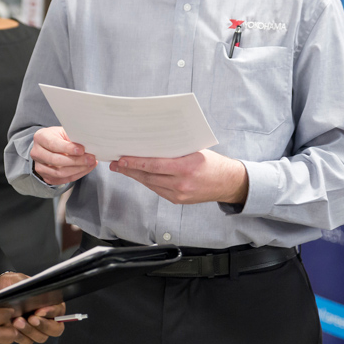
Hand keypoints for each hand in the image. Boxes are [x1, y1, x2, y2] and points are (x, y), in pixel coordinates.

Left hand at [0, 273, 66, 343]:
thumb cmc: (11, 285)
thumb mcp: (20, 281)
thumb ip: (30, 286)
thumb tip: (37, 291)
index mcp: (52, 303)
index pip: (59, 311)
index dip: (51, 312)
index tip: (40, 310)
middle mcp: (47, 318)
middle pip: (55, 329)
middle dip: (43, 325)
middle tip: (31, 318)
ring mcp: (37, 329)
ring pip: (41, 337)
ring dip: (30, 331)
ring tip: (17, 321)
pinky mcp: (26, 336)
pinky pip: (27, 341)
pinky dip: (21, 337)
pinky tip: (13, 328)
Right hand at [30, 126, 96, 185]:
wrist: (49, 146)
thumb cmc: (58, 137)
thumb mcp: (64, 131)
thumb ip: (72, 137)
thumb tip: (87, 143)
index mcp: (40, 137)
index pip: (53, 144)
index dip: (68, 148)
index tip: (82, 150)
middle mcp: (37, 153)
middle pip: (56, 160)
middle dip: (76, 161)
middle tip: (91, 158)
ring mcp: (39, 167)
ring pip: (59, 173)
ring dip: (78, 169)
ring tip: (90, 164)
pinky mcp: (46, 177)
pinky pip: (62, 180)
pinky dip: (76, 175)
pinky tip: (85, 169)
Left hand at [109, 149, 248, 204]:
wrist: (227, 183)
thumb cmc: (212, 163)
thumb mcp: (195, 150)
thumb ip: (174, 149)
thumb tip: (150, 143)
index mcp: (187, 167)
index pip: (154, 165)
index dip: (135, 162)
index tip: (121, 158)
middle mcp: (182, 183)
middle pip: (148, 175)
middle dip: (129, 169)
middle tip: (115, 163)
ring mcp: (179, 194)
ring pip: (150, 184)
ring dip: (135, 175)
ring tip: (122, 168)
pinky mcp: (178, 200)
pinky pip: (157, 190)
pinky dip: (146, 181)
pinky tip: (138, 175)